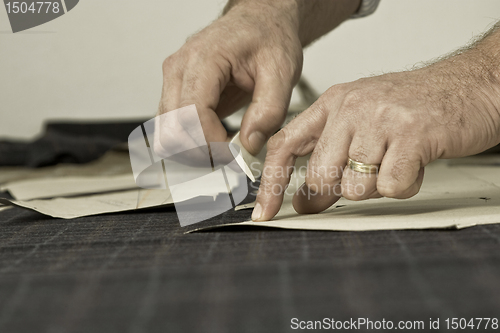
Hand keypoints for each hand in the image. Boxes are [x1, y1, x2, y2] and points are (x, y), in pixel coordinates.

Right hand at [155, 2, 302, 155]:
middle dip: (201, 153)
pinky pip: (171, 130)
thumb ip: (269, 110)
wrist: (259, 23)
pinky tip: (215, 142)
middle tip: (230, 157)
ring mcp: (173, 82)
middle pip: (170, 131)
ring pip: (165, 135)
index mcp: (202, 59)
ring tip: (224, 150)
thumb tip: (249, 144)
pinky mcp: (176, 94)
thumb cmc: (267, 38)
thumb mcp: (282, 71)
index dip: (212, 143)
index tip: (237, 154)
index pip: (191, 115)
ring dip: (193, 152)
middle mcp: (179, 70)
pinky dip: (190, 145)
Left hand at [252, 65, 499, 220]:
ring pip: (355, 187)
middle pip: (320, 176)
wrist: (467, 85)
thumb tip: (301, 201)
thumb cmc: (411, 108)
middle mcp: (351, 108)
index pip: (285, 146)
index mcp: (332, 104)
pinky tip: (414, 163)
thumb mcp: (359, 125)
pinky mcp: (411, 135)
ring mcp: (380, 120)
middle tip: (365, 175)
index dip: (271, 184)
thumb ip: (327, 160)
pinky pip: (391, 187)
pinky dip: (405, 185)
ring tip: (394, 161)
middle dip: (340, 190)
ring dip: (377, 186)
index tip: (265, 212)